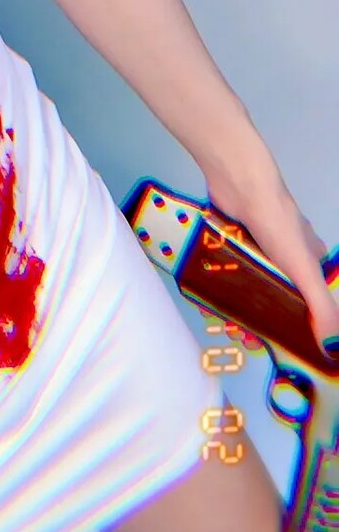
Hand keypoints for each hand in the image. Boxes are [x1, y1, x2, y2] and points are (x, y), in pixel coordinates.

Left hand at [204, 155, 338, 359]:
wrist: (241, 184)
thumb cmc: (279, 224)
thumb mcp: (305, 270)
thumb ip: (321, 308)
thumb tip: (331, 347)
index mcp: (309, 262)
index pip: (305, 301)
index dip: (291, 325)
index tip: (273, 342)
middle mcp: (283, 255)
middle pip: (271, 297)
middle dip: (257, 320)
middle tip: (242, 335)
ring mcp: (255, 246)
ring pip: (244, 285)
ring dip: (234, 308)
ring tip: (222, 322)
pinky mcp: (230, 239)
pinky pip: (223, 269)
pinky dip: (216, 285)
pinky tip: (206, 301)